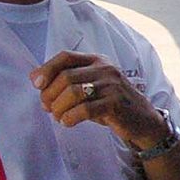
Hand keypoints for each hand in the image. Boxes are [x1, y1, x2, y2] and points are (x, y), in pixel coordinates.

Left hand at [31, 50, 167, 150]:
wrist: (143, 120)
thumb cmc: (112, 104)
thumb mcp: (93, 86)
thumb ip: (69, 81)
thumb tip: (36, 81)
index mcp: (97, 60)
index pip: (65, 56)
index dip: (47, 68)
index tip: (36, 84)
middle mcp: (105, 69)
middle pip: (66, 76)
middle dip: (50, 94)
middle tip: (47, 107)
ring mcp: (112, 85)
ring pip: (73, 92)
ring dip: (58, 107)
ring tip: (58, 116)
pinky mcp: (116, 103)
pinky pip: (85, 109)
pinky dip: (70, 117)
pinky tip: (68, 122)